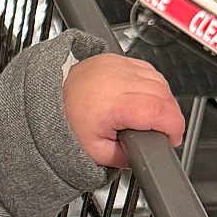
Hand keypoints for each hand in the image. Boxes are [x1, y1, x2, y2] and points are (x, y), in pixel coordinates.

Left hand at [63, 53, 183, 168]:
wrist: (42, 102)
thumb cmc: (63, 124)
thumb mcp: (95, 153)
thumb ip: (125, 157)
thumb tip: (145, 156)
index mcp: (114, 102)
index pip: (160, 110)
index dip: (174, 126)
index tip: (173, 138)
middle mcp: (117, 79)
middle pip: (163, 94)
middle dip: (170, 115)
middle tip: (162, 131)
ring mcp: (116, 65)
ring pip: (158, 79)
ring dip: (162, 98)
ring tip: (150, 116)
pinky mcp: (113, 59)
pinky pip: (145, 68)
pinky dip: (149, 83)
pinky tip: (140, 98)